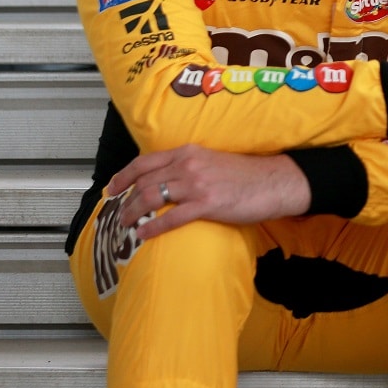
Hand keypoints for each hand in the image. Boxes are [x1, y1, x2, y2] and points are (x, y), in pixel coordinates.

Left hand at [105, 145, 311, 242]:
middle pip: (145, 181)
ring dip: (134, 212)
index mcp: (188, 152)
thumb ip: (189, 166)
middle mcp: (188, 165)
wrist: (274, 181)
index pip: (145, 161)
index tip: (113, 187)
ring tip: (126, 224)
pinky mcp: (207, 204)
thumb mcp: (212, 160)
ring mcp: (197, 184)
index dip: (124, 175)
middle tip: (118, 213)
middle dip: (126, 199)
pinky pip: (172, 217)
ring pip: (152, 197)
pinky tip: (144, 234)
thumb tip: (168, 180)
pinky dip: (154, 227)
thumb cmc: (247, 174)